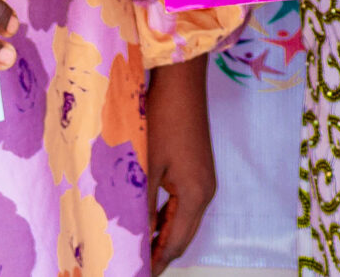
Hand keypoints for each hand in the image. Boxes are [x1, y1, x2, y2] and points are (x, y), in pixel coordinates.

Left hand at [145, 56, 215, 273]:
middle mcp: (205, 191)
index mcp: (196, 194)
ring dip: (163, 233)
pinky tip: (148, 218)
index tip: (138, 273)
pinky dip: (167, 215)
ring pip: (184, 219)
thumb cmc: (164, 119)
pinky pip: (184, 202)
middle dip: (162, 252)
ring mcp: (204, 179)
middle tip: (136, 265)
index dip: (158, 261)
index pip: (176, 242)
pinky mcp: (198, 167)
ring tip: (138, 247)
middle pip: (183, 234)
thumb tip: (133, 236)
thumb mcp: (147, 166)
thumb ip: (141, 204)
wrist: (182, 82)